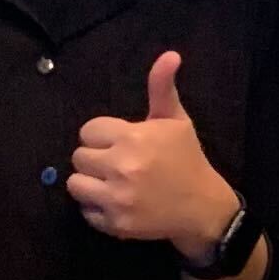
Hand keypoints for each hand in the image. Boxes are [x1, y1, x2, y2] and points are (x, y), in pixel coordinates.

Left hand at [67, 50, 240, 255]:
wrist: (203, 207)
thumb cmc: (187, 160)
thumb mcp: (176, 120)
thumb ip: (162, 87)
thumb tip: (170, 55)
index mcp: (133, 138)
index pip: (88, 131)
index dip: (102, 136)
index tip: (119, 143)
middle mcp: (122, 167)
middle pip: (79, 157)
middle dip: (95, 158)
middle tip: (115, 164)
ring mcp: (117, 198)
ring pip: (75, 184)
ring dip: (90, 183)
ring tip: (110, 183)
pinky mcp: (115, 224)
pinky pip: (85, 211)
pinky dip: (97, 208)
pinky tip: (117, 202)